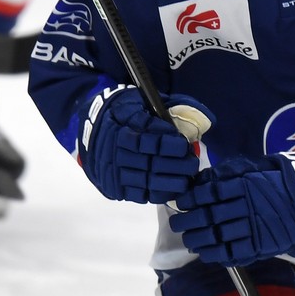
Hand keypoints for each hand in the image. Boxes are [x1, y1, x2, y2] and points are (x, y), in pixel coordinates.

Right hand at [77, 85, 206, 203]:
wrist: (90, 129)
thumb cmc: (123, 112)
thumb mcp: (142, 100)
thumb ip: (172, 106)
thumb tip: (204, 120)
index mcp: (119, 128)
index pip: (146, 140)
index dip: (167, 144)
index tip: (184, 145)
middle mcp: (113, 152)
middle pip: (148, 163)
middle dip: (174, 165)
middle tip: (192, 164)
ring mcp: (112, 172)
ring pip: (144, 181)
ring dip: (169, 182)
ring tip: (187, 179)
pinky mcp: (113, 188)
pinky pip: (138, 196)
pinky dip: (157, 194)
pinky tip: (173, 190)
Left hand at [169, 152, 294, 266]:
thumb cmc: (276, 183)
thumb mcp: (255, 169)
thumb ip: (230, 171)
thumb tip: (203, 177)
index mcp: (245, 184)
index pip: (210, 192)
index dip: (193, 198)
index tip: (182, 202)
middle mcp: (247, 205)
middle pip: (210, 216)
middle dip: (189, 221)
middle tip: (177, 224)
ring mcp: (254, 226)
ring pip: (218, 235)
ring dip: (199, 239)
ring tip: (188, 239)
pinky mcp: (260, 245)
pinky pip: (233, 252)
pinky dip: (216, 254)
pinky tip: (205, 252)